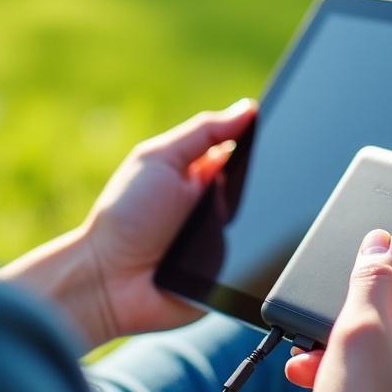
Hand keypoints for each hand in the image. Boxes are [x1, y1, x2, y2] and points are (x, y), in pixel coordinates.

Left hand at [0, 100, 254, 350]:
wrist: (109, 282)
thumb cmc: (125, 216)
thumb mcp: (159, 160)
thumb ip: (202, 133)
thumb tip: (248, 109)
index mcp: (201, 172)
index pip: (244, 149)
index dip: (263, 139)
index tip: (283, 126)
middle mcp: (217, 203)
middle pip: (260, 185)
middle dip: (267, 180)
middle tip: (264, 176)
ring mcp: (226, 239)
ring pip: (263, 222)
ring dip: (259, 217)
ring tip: (235, 216)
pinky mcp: (231, 272)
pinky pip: (257, 259)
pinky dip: (255, 252)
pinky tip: (245, 248)